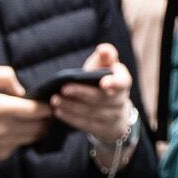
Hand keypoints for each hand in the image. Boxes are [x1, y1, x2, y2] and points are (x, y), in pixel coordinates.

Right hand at [0, 65, 48, 176]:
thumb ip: (2, 75)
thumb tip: (22, 90)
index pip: (36, 110)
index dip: (47, 105)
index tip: (49, 98)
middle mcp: (3, 130)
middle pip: (40, 126)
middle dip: (46, 117)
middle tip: (45, 108)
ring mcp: (3, 145)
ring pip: (34, 137)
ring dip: (37, 128)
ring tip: (31, 116)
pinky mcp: (1, 155)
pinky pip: (20, 145)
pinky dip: (22, 137)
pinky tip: (12, 128)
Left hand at [53, 40, 137, 159]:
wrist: (113, 109)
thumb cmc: (103, 79)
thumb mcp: (105, 66)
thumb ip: (105, 56)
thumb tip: (103, 49)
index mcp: (122, 82)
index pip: (122, 82)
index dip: (114, 83)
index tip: (103, 83)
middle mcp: (120, 101)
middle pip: (100, 98)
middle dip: (82, 93)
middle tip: (64, 88)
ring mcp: (112, 117)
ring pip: (91, 112)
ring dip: (72, 107)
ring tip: (55, 100)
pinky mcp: (102, 128)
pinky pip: (86, 124)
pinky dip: (71, 118)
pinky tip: (58, 112)